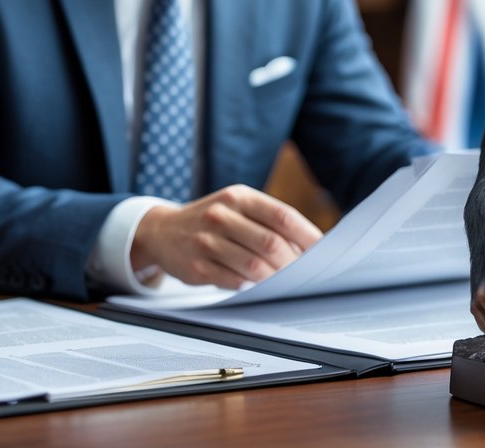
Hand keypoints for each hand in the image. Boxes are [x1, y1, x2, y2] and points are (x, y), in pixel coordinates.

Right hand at [131, 184, 322, 288]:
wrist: (161, 230)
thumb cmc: (212, 220)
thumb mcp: (236, 207)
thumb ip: (267, 221)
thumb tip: (307, 246)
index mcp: (238, 197)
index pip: (282, 215)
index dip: (307, 235)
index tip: (324, 251)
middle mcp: (222, 215)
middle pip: (270, 243)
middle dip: (293, 263)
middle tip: (305, 274)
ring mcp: (206, 241)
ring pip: (253, 265)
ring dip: (275, 278)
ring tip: (285, 283)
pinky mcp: (196, 266)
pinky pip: (233, 281)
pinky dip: (251, 287)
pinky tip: (258, 287)